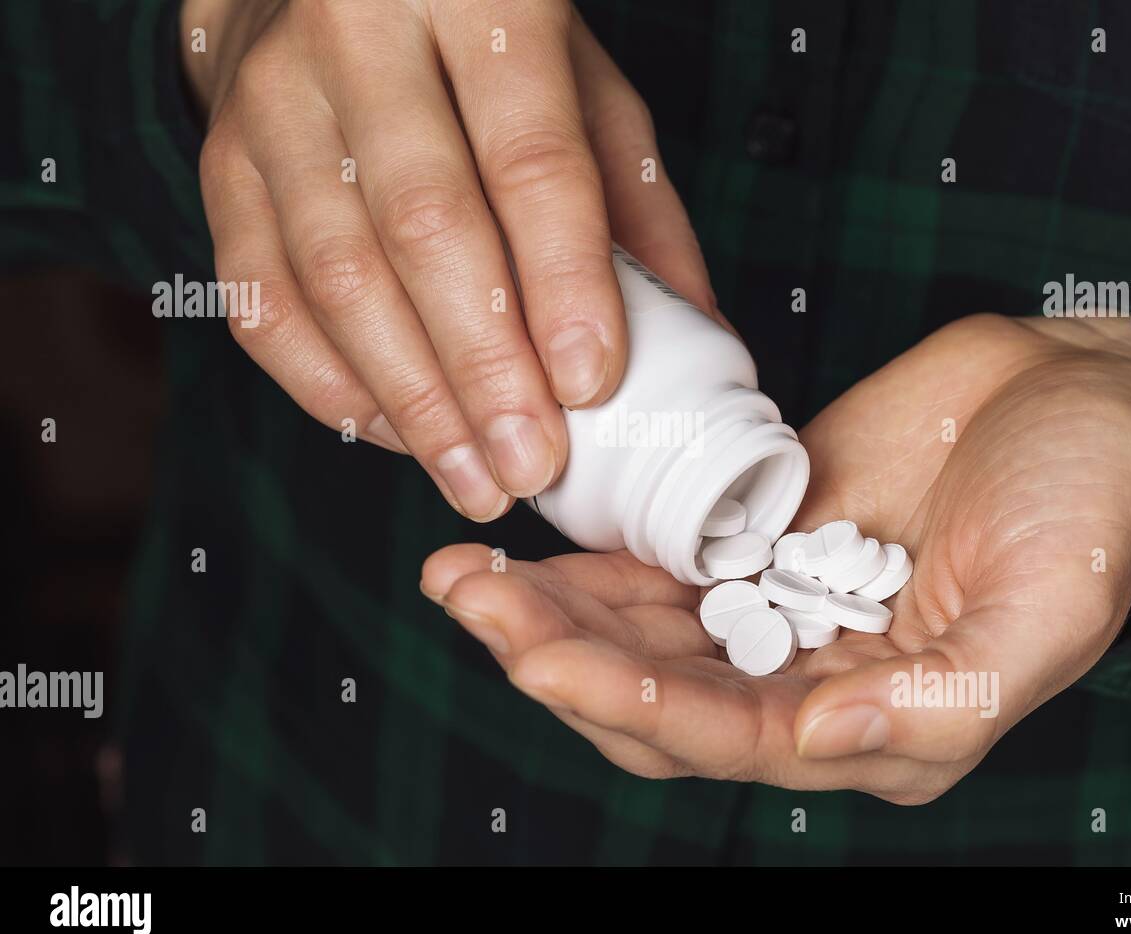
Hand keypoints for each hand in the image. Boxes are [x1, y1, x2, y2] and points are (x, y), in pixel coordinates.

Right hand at [181, 0, 716, 518]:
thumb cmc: (483, 47)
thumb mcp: (584, 90)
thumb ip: (637, 205)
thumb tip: (694, 336)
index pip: (530, 158)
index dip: (563, 282)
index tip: (591, 387)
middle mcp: (357, 39)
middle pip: (424, 228)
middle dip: (484, 370)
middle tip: (530, 467)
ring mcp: (273, 106)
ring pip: (335, 277)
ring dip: (413, 400)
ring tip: (474, 479)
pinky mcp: (221, 171)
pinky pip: (263, 302)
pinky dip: (333, 388)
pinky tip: (399, 435)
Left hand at [421, 314, 1130, 799]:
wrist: (1077, 395)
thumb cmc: (1088, 504)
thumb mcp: (1047, 614)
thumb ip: (940, 703)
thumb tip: (813, 748)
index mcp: (878, 728)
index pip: (725, 738)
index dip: (628, 704)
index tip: (537, 655)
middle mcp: (811, 684)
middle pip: (654, 698)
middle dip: (556, 658)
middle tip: (473, 599)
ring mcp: (776, 609)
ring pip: (638, 639)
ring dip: (550, 614)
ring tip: (463, 573)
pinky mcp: (758, 537)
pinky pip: (658, 567)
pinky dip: (590, 566)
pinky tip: (524, 547)